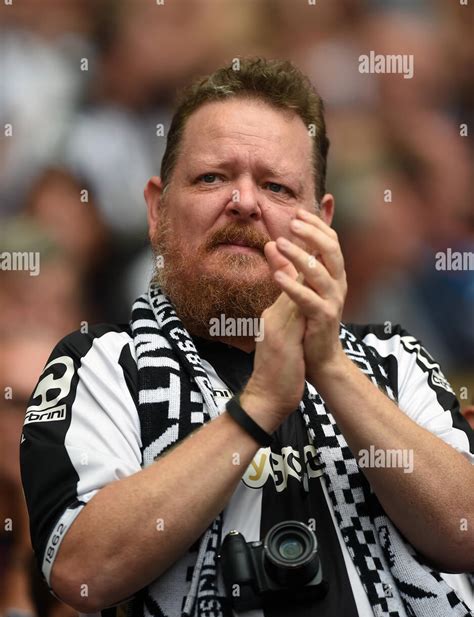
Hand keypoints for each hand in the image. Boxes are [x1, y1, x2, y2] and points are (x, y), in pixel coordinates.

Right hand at [243, 240, 306, 423]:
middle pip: (289, 273)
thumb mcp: (282, 339)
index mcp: (275, 314)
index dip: (301, 253)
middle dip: (301, 245)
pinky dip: (301, 285)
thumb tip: (293, 303)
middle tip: (310, 216)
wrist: (265, 399)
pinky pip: (294, 304)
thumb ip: (287, 316)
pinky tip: (312, 270)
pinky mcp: (282, 335)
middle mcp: (273, 313)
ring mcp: (276, 323)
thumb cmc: (277, 372)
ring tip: (311, 234)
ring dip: (301, 258)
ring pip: (291, 283)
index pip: (290, 277)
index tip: (310, 230)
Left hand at [271, 208, 347, 383]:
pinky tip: (276, 276)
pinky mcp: (323, 317)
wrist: (319, 359)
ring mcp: (333, 301)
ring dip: (299, 255)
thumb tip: (271, 243)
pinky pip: (308, 298)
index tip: (298, 213)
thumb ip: (286, 267)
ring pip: (319, 271)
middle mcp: (338, 284)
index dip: (316, 225)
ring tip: (279, 243)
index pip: (330, 242)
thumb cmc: (308, 322)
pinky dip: (292, 286)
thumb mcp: (297, 289)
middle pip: (331, 250)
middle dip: (312, 233)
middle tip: (292, 222)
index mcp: (334, 274)